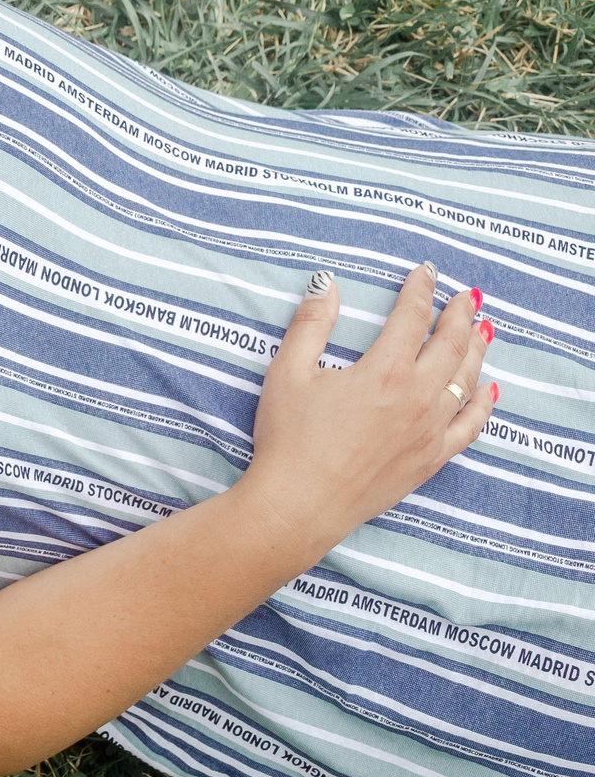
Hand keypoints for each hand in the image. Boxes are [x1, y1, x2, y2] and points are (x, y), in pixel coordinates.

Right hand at [248, 265, 493, 539]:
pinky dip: (484, 404)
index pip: (412, 318)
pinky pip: (471, 426)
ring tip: (483, 330)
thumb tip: (326, 285)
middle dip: (460, 315)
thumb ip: (310, 325)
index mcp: (385, 371)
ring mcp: (430, 430)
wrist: (300, 503)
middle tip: (466, 296)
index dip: (420, 290)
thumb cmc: (289, 439)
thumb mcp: (287, 373)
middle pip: (451, 345)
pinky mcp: (432, 458)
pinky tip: (489, 390)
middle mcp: (418, 397)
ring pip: (467, 380)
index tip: (425, 273)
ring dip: (476, 351)